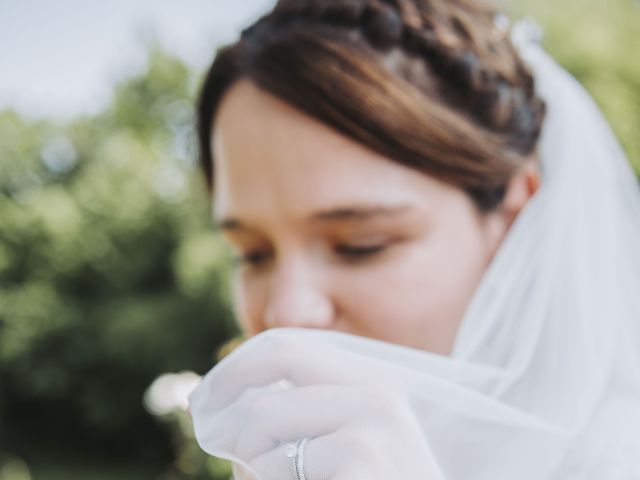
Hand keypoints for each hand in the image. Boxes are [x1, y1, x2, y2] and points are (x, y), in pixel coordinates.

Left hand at [190, 329, 445, 479]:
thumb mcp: (345, 446)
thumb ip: (298, 419)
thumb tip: (220, 410)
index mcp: (372, 381)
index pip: (284, 348)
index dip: (233, 371)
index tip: (202, 400)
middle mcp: (376, 393)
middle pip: (265, 395)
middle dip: (236, 432)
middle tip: (235, 461)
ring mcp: (372, 428)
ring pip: (260, 431)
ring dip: (254, 471)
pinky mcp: (361, 463)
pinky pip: (269, 473)